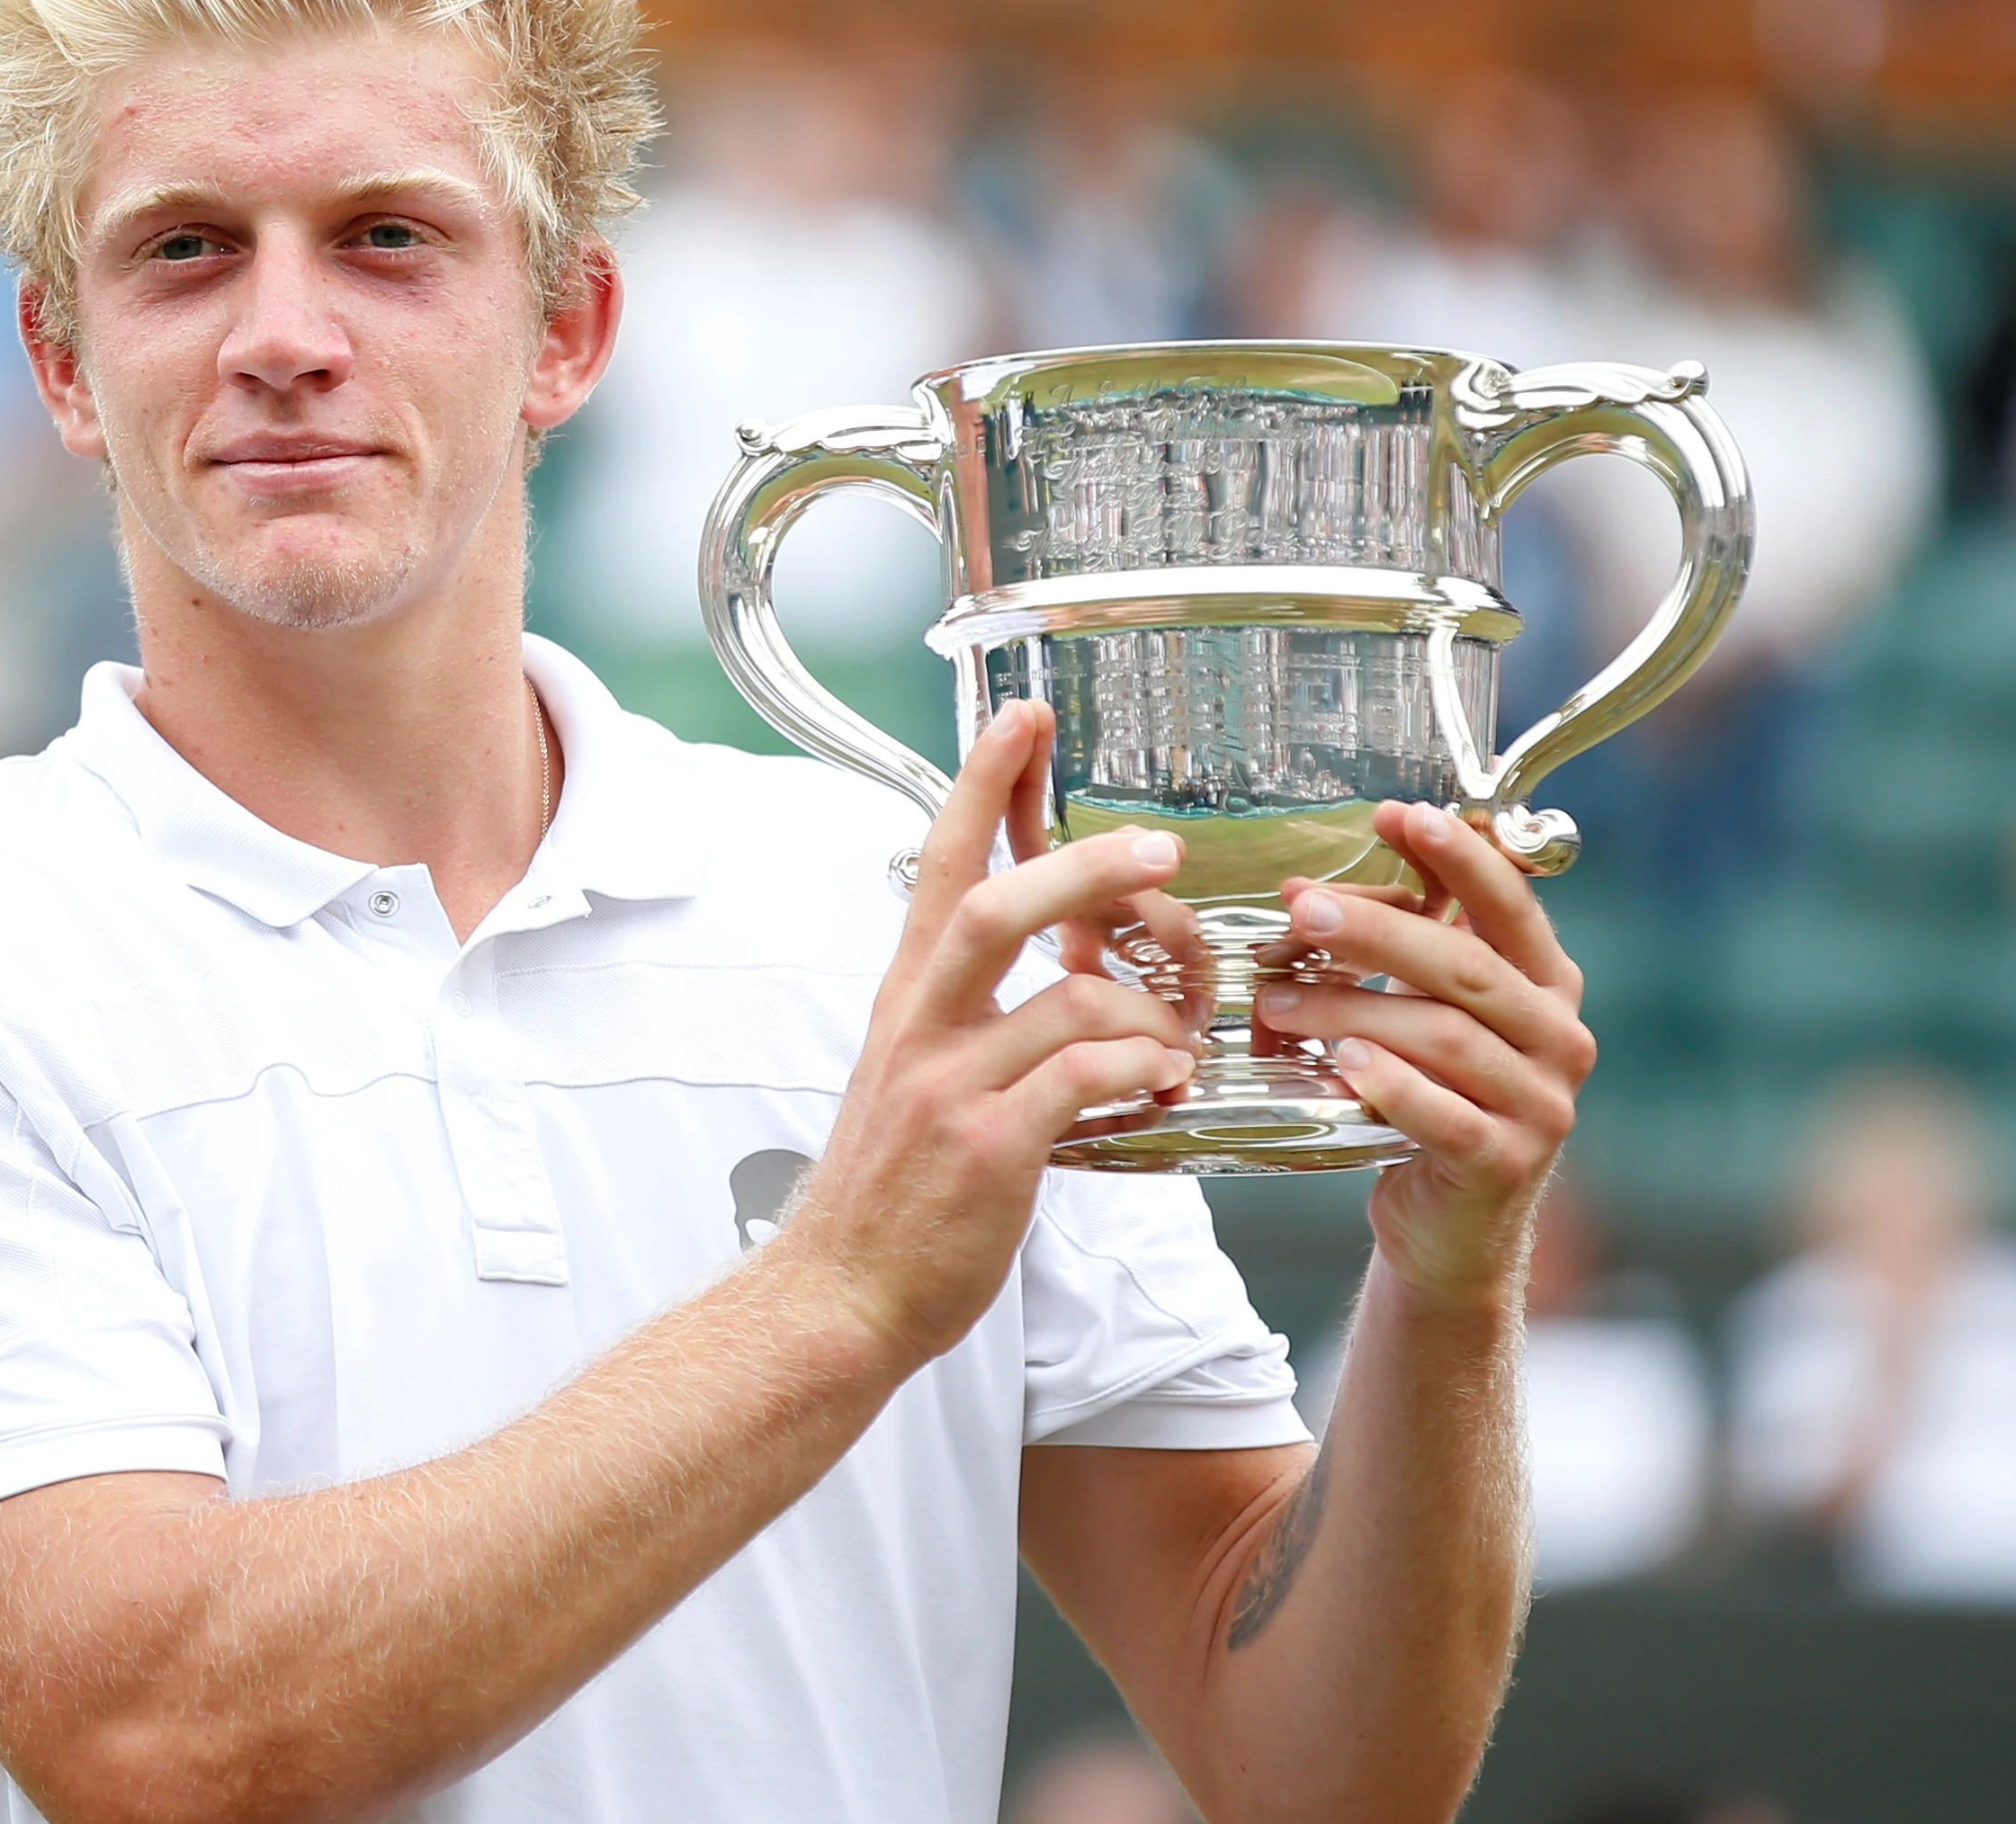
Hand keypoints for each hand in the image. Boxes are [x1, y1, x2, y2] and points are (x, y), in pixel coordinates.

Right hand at [777, 702, 1200, 1364]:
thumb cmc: (888, 1200)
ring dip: (1147, 1014)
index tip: (1023, 718)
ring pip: (1064, 1000)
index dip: (983, 786)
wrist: (837, 1296)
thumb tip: (1063, 984)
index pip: (940, 867)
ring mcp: (950, 1087)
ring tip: (1179, 1045)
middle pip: (995, 909)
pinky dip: (1142, 1073)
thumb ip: (973, 1024)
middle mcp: (921, 1030)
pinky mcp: (989, 1147)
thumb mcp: (911, 1083)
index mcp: (906, 1003)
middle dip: (1084, 867)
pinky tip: (1165, 1087)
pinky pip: (1086, 1079)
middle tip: (1159, 850)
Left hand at [1254, 801, 1594, 1308]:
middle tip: (1301, 906)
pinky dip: (1391, 1085)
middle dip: (1380, 928)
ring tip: (1277, 997)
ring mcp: (1541, 1106)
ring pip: (1444, 1037)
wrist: (1449, 1227)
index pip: (1512, 906)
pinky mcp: (1505, 1164)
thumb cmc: (1432, 1099)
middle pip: (1466, 968)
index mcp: (1547, 987)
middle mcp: (1559, 1038)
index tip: (1400, 815)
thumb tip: (1309, 891)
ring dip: (1353, 1008)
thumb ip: (1405, 955)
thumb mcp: (1430, 1016)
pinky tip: (1343, 1063)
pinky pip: (1447, 1116)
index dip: (1461, 857)